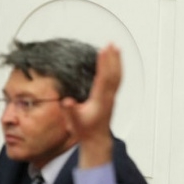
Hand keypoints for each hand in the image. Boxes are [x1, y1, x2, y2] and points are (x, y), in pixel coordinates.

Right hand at [62, 44, 121, 168]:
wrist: (96, 139)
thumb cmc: (85, 130)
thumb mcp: (74, 121)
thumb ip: (70, 111)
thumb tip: (67, 101)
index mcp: (100, 100)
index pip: (103, 78)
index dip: (104, 64)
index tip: (103, 51)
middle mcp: (108, 97)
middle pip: (113, 74)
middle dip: (112, 58)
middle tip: (111, 44)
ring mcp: (112, 97)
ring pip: (117, 76)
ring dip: (117, 61)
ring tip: (116, 47)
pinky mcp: (111, 97)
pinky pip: (117, 79)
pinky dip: (117, 68)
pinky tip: (116, 62)